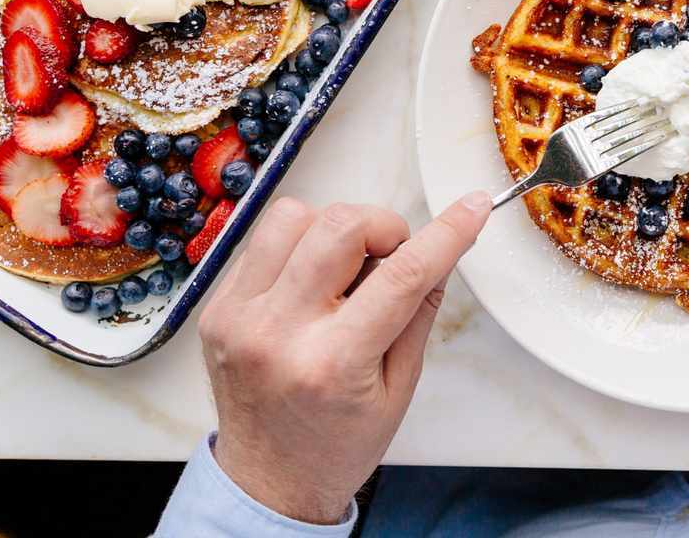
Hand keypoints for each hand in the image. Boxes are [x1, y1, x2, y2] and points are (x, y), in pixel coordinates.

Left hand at [198, 192, 490, 523]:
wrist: (268, 481)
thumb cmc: (337, 442)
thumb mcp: (400, 387)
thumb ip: (418, 311)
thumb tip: (440, 250)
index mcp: (333, 364)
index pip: (401, 275)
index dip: (446, 233)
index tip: (472, 208)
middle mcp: (278, 334)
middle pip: (340, 226)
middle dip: (383, 225)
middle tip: (393, 255)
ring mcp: (239, 317)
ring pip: (293, 217)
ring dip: (334, 228)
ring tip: (346, 267)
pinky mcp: (216, 308)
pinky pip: (261, 240)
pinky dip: (297, 247)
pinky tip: (310, 283)